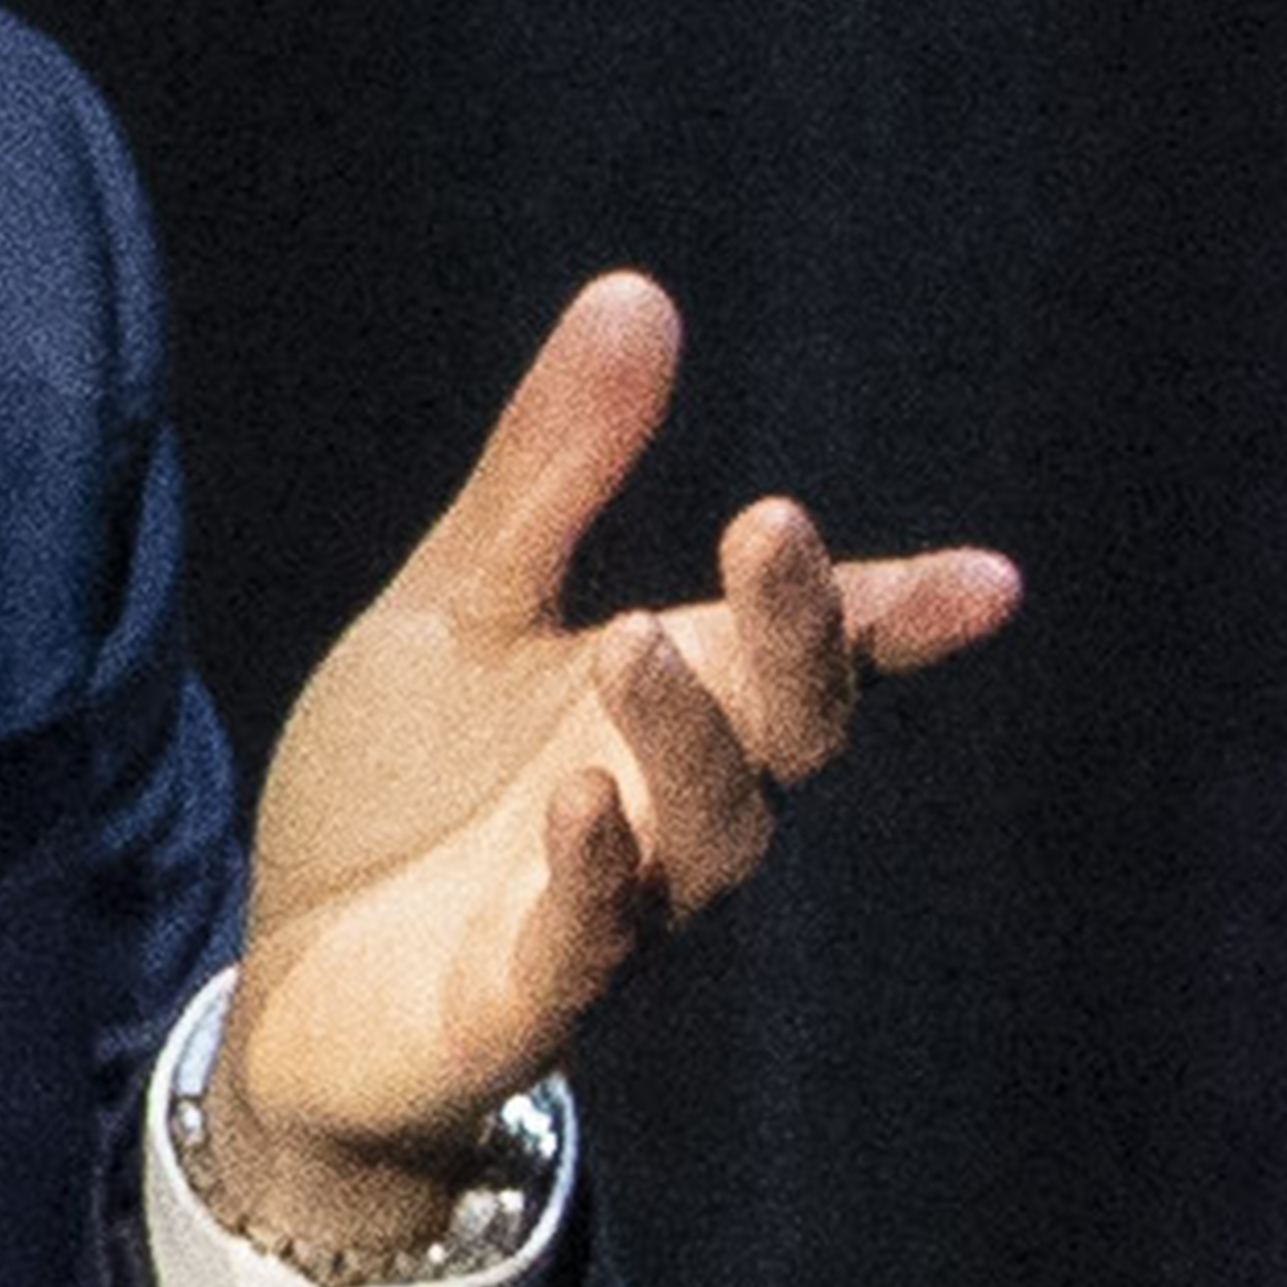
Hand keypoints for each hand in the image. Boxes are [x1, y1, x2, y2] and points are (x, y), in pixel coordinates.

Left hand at [202, 274, 1014, 1262]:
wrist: (296, 983)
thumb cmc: (406, 789)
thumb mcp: (463, 600)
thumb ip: (551, 470)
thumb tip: (638, 291)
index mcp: (675, 696)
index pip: (814, 650)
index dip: (900, 615)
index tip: (990, 581)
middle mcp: (673, 802)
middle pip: (784, 725)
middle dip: (793, 633)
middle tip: (767, 525)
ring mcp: (614, 907)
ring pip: (705, 832)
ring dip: (686, 739)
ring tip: (637, 641)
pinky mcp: (524, 996)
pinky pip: (586, 944)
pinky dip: (595, 877)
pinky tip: (581, 803)